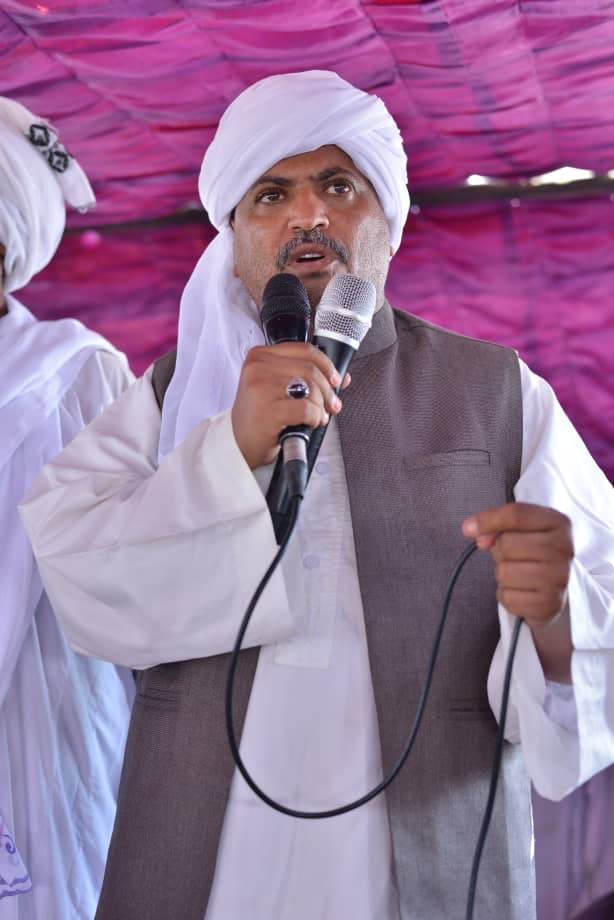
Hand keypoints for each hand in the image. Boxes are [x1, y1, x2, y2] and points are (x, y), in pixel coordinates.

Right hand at [231, 342, 349, 468]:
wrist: (238, 443)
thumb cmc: (258, 416)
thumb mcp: (278, 389)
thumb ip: (307, 377)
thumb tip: (342, 377)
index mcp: (260, 356)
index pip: (304, 349)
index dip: (326, 364)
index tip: (334, 379)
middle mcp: (258, 368)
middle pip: (310, 369)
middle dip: (327, 390)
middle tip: (331, 404)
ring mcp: (261, 388)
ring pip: (311, 388)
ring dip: (321, 405)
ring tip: (318, 415)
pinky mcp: (268, 410)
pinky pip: (307, 409)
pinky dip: (314, 417)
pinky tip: (309, 422)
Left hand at [462, 502, 572, 629]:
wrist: (555, 586)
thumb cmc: (532, 551)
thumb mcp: (520, 528)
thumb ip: (496, 523)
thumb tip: (472, 530)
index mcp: (558, 523)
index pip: (516, 514)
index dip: (487, 520)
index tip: (468, 528)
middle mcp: (564, 549)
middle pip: (507, 544)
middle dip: (499, 551)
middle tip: (512, 556)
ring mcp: (559, 578)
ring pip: (504, 572)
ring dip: (502, 575)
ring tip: (518, 573)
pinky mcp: (549, 604)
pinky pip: (507, 597)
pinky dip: (507, 595)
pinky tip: (521, 590)